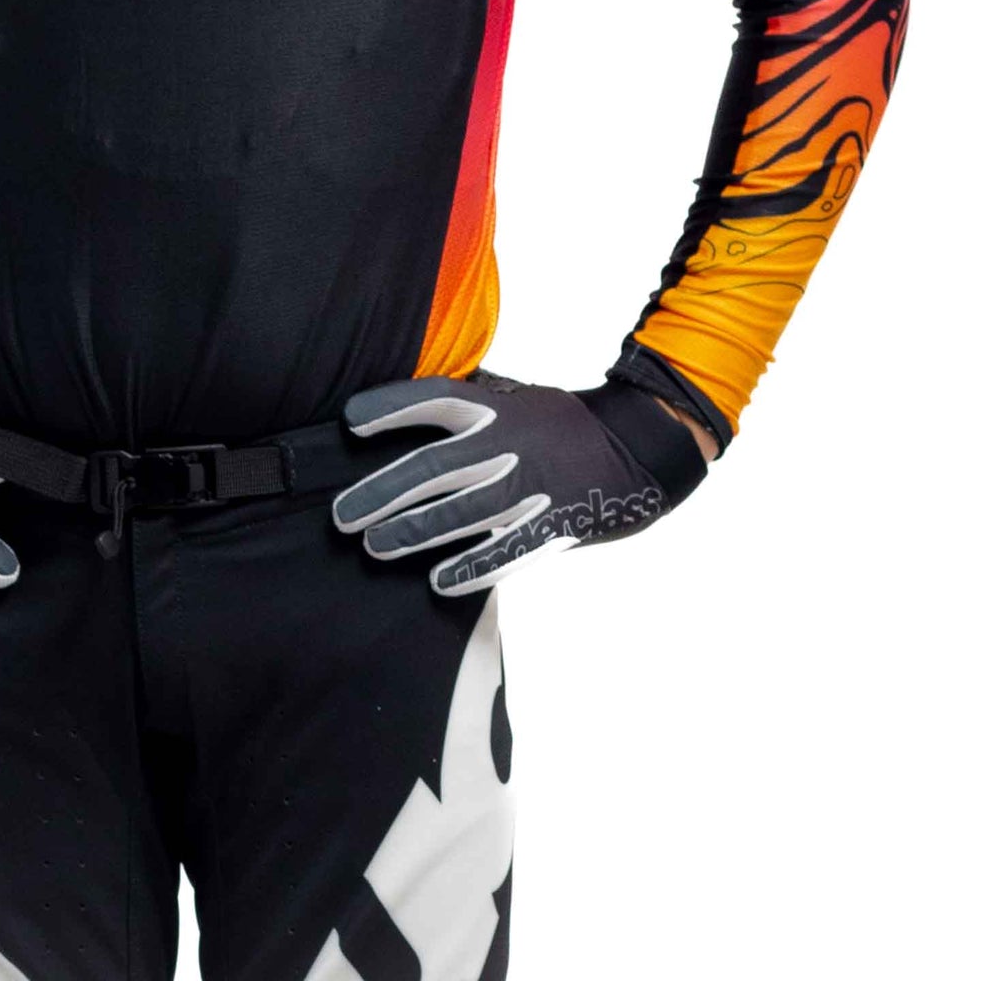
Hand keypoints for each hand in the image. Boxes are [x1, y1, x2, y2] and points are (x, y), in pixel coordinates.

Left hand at [332, 371, 707, 594]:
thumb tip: (400, 401)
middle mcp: (513, 444)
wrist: (638, 450)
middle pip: (436, 467)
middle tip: (342, 517)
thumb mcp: (516, 397)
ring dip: (415, 532)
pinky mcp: (558, 525)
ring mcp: (536, 487)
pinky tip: (437, 583)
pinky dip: (474, 568)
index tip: (349, 422)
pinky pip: (510, 551)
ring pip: (464, 513)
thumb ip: (468, 401)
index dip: (391, 407)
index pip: (436, 398)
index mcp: (500, 407)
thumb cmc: (560, 425)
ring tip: (374, 546)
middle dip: (383, 492)